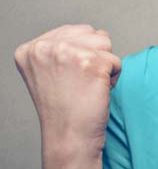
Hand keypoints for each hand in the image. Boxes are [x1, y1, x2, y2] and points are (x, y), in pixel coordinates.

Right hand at [14, 24, 121, 156]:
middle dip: (94, 58)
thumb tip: (93, 33)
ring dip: (104, 65)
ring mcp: (68, 53)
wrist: (69, 138)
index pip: (74, 31)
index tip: (67, 79)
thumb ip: (61, 47)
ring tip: (87, 86)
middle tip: (78, 84)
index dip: (80, 56)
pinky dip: (113, 77)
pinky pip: (116, 61)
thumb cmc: (64, 108)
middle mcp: (45, 47)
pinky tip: (96, 92)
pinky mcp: (92, 62)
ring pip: (105, 44)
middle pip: (92, 34)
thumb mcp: (48, 72)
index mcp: (30, 49)